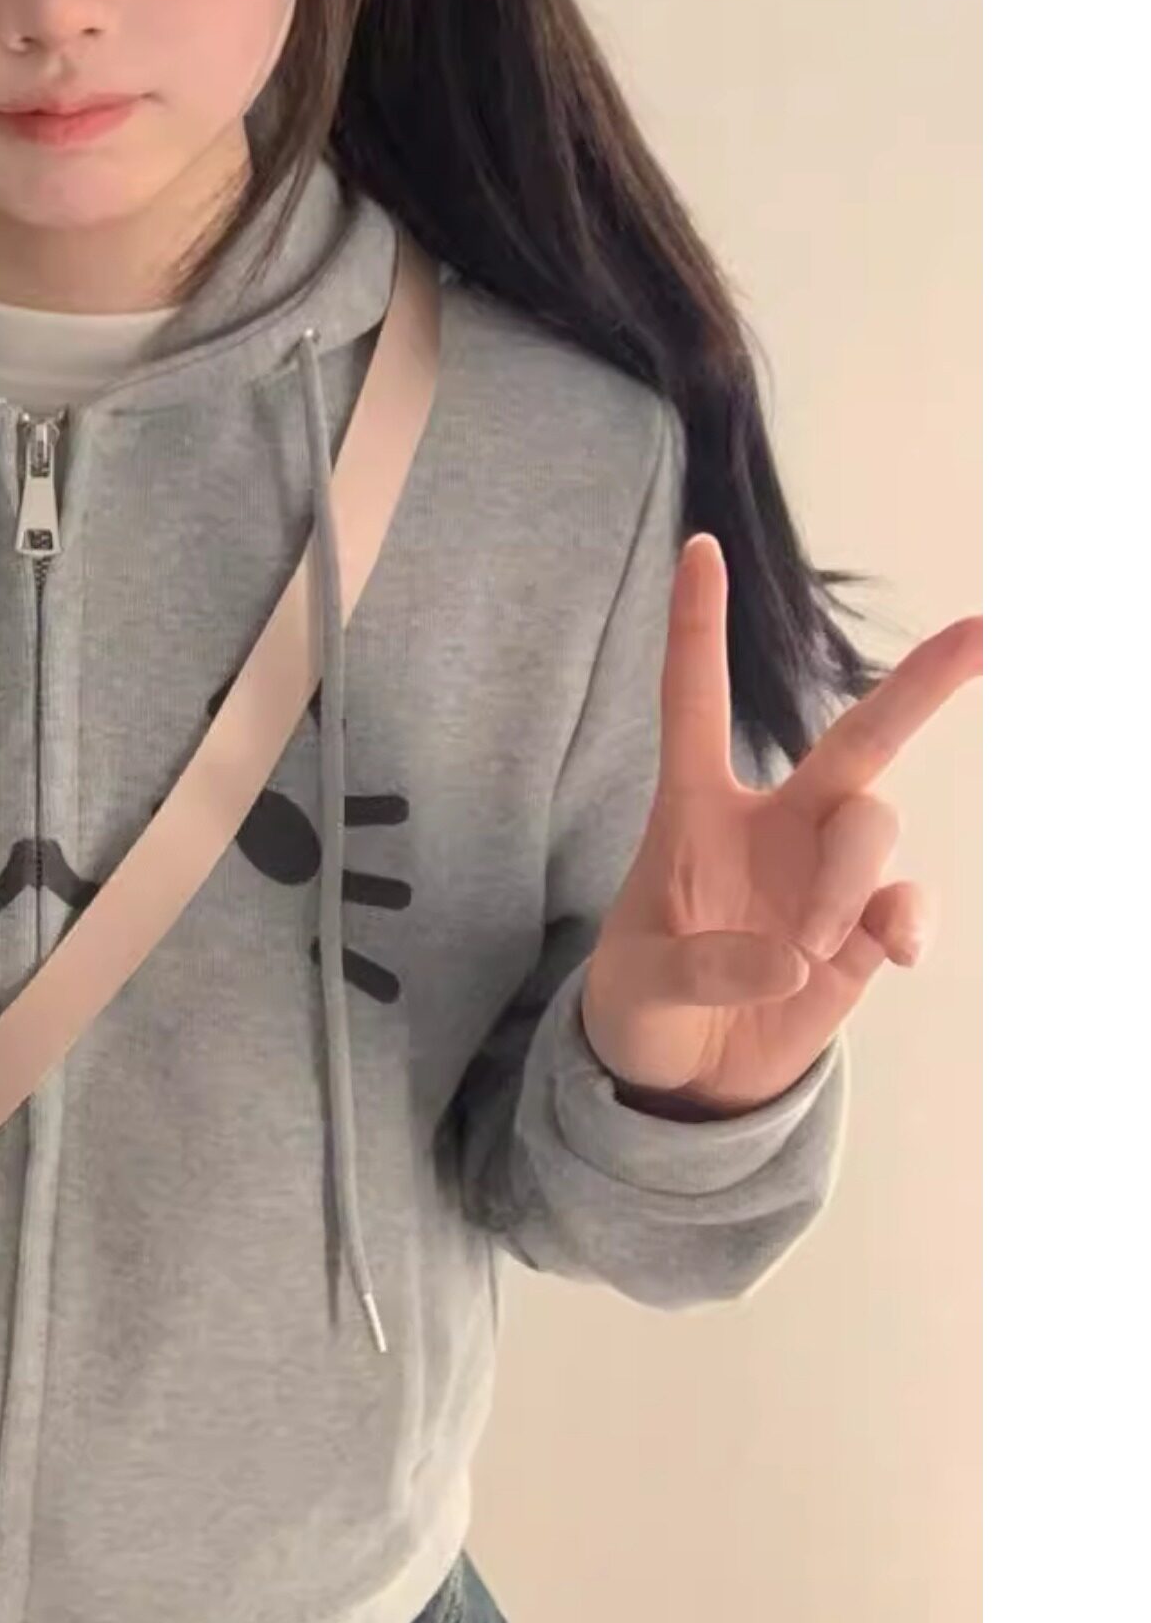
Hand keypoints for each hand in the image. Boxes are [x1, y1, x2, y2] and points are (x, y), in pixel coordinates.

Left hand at [582, 533, 981, 1117]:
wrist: (680, 1078)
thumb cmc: (639, 1006)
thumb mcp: (638, 989)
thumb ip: (702, 965)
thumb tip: (790, 954)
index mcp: (693, 810)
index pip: (695, 700)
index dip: (698, 625)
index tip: (700, 545)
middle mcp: (773, 826)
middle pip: (858, 737)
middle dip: (922, 683)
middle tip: (985, 632)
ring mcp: (825, 876)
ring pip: (875, 825)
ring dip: (850, 878)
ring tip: (814, 947)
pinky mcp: (863, 934)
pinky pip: (905, 904)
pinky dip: (904, 924)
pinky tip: (887, 954)